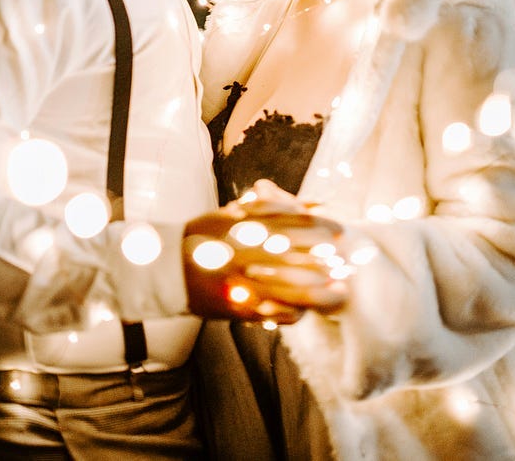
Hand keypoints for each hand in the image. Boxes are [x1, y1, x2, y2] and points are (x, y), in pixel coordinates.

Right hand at [182, 198, 347, 323]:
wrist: (167, 270)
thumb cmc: (202, 236)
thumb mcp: (231, 214)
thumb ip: (267, 207)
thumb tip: (306, 201)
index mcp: (244, 227)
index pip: (290, 223)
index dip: (318, 227)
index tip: (340, 229)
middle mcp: (245, 253)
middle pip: (295, 255)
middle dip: (323, 259)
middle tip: (347, 262)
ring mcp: (242, 283)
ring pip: (288, 288)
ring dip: (316, 289)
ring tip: (339, 289)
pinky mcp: (237, 308)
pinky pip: (271, 312)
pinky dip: (291, 312)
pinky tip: (306, 311)